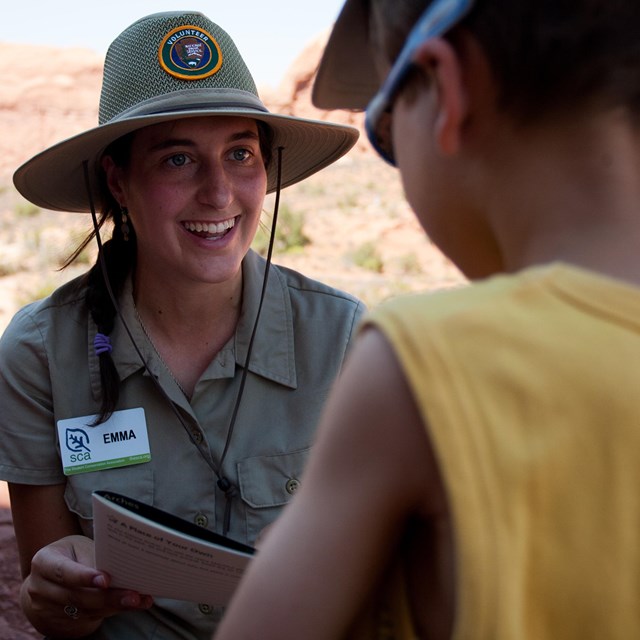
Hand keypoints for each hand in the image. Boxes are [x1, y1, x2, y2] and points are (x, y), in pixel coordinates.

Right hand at [21, 534, 152, 637]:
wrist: (50, 577)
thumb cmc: (71, 555)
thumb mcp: (78, 548)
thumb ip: (93, 557)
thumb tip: (119, 568)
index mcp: (44, 563)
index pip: (63, 571)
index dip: (84, 577)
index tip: (106, 580)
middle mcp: (41, 588)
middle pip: (77, 596)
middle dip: (108, 597)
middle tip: (133, 595)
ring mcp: (48, 609)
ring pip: (85, 611)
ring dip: (115, 606)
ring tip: (138, 601)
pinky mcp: (59, 621)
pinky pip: (89, 618)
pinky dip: (112, 611)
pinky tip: (130, 605)